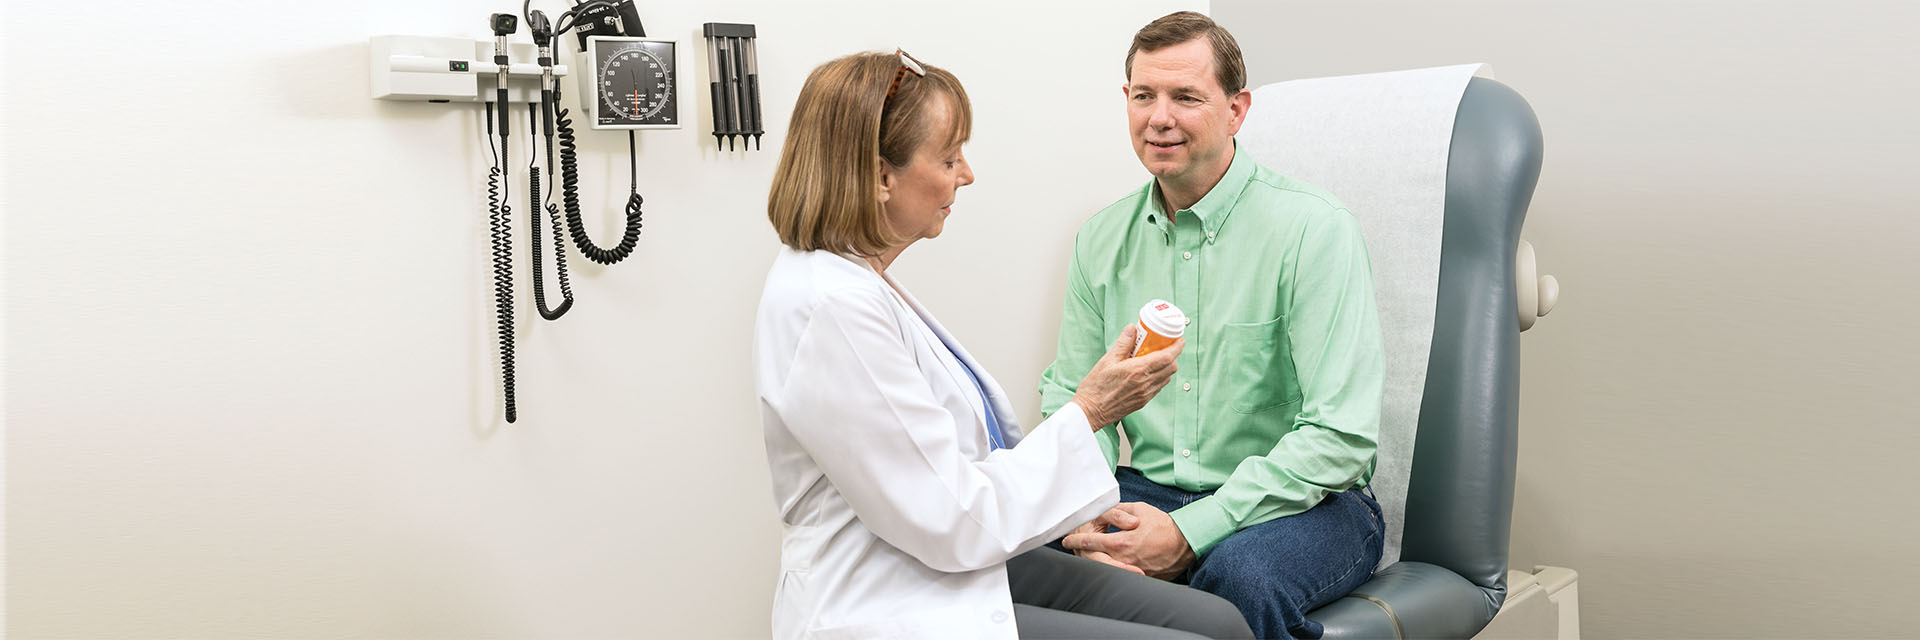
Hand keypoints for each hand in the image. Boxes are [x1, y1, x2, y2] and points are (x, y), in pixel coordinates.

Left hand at [1061, 502, 1195, 579]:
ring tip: (1086, 554)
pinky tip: (1105, 564)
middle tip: (1071, 549)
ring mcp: (1131, 570)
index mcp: (1121, 542)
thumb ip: (1118, 510)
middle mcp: (1123, 559)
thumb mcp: (1139, 510)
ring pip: (1104, 569)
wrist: (1185, 543)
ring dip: (1093, 561)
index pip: (1090, 542)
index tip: (1067, 540)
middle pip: (1091, 560)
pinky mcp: (1140, 577)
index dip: (1075, 540)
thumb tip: (1105, 510)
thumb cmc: (1163, 525)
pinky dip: (1110, 570)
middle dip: (1079, 553)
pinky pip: (1120, 575)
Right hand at [1070, 324, 1182, 428]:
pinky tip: (1150, 372)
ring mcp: (1145, 394)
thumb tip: (1132, 329)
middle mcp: (1145, 383)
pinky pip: (1159, 387)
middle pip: (1171, 367)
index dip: (1177, 347)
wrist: (1091, 411)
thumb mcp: (1107, 360)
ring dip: (1167, 367)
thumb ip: (1123, 343)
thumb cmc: (1096, 387)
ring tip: (1158, 358)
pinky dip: (1160, 377)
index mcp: (1138, 370)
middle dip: (1173, 355)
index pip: (1167, 357)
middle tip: (1167, 347)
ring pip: (1167, 378)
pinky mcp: (1143, 401)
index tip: (1180, 340)